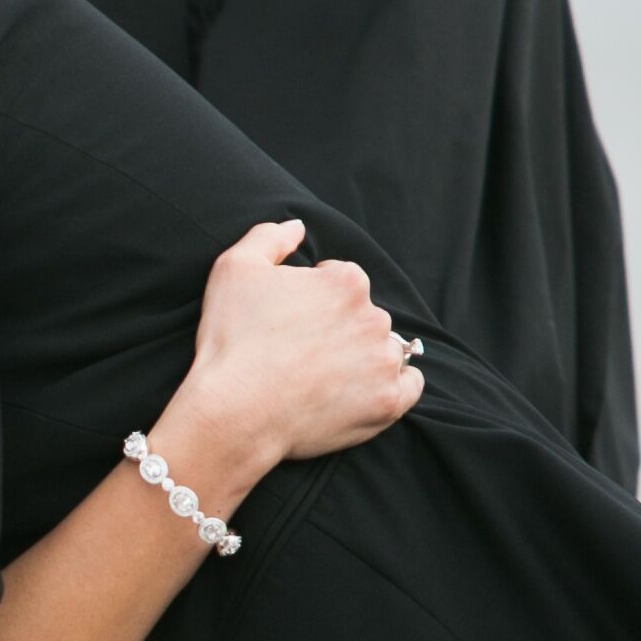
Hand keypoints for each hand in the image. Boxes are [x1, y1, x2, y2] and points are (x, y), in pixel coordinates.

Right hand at [174, 219, 423, 493]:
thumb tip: (298, 227)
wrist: (234, 412)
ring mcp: (384, 362)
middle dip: (340, 327)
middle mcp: (374, 317)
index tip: (291, 321)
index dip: (314, 298)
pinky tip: (366, 389)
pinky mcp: (388, 403)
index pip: (342, 280)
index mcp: (346, 281)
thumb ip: (269, 237)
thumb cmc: (231, 339)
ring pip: (385, 349)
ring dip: (364, 356)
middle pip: (364, 315)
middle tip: (301, 352)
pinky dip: (395, 384)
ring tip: (325, 376)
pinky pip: (409, 385)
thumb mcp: (234, 268)